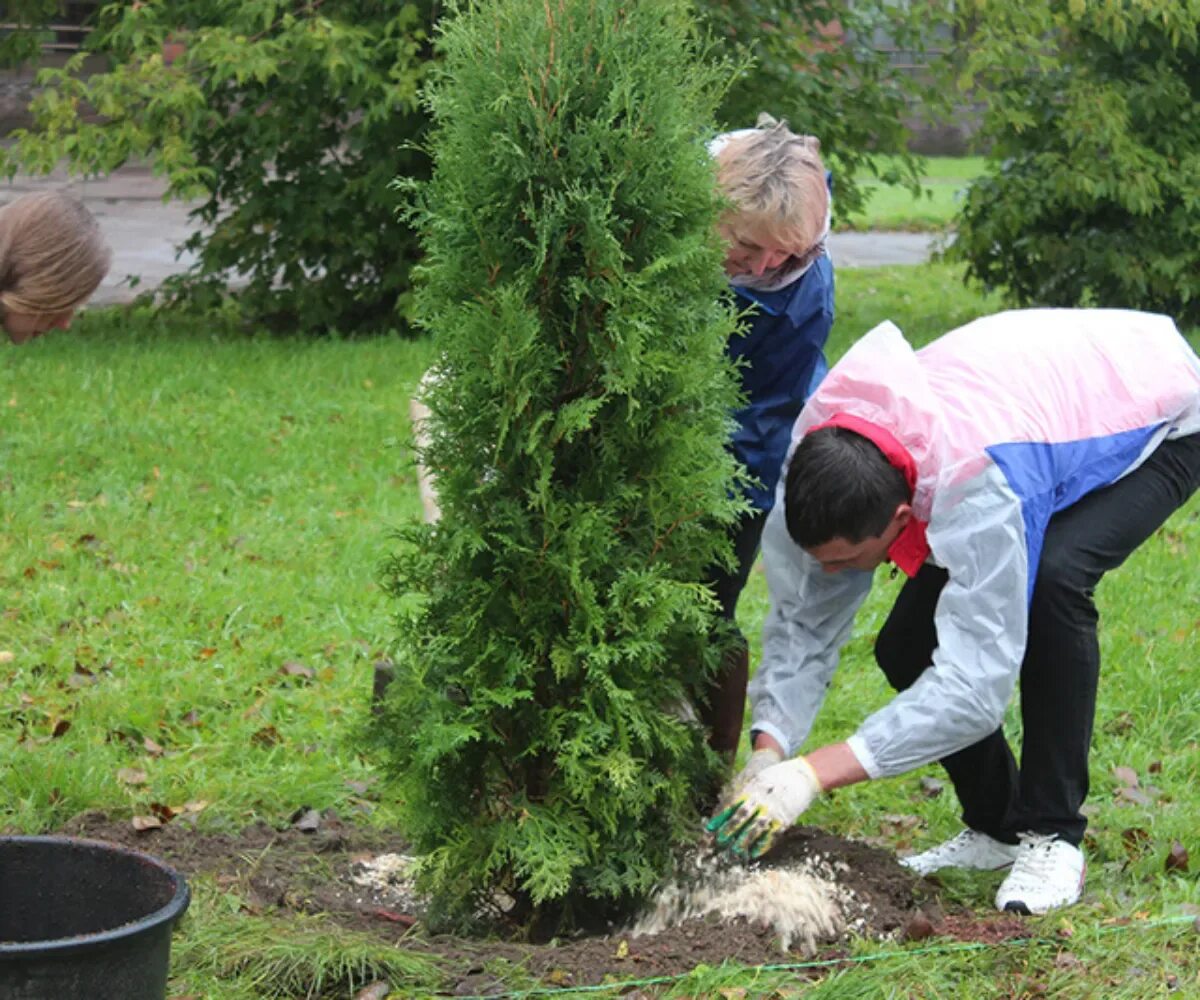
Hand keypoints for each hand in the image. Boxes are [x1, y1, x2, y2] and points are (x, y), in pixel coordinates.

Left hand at [705, 755, 820, 858]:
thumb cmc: (776, 775)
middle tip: (719, 841)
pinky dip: (762, 845)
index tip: (710, 827)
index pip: (732, 805)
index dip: (721, 817)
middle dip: (730, 830)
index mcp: (752, 789)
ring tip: (735, 851)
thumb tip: (726, 802)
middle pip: (742, 818)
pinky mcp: (785, 819)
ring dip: (744, 841)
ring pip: (755, 829)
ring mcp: (773, 810)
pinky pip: (771, 835)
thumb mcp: (758, 778)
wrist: (802, 774)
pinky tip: (754, 853)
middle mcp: (761, 800)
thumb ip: (744, 790)